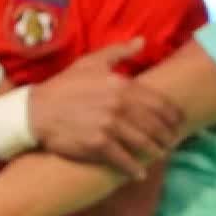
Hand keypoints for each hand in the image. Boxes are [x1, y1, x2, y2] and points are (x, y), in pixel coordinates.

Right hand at [30, 41, 180, 176]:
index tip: (179, 122)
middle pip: (154, 124)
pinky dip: (133, 168)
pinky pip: (123, 159)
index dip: (173, 115)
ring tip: (160, 155)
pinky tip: (139, 173)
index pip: (158, 102)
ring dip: (155, 151)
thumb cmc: (64, 85)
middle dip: (167, 135)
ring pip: (143, 142)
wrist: (37, 111)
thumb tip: (142, 41)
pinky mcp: (97, 145)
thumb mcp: (91, 62)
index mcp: (122, 85)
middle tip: (172, 142)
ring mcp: (109, 126)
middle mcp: (119, 105)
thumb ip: (120, 52)